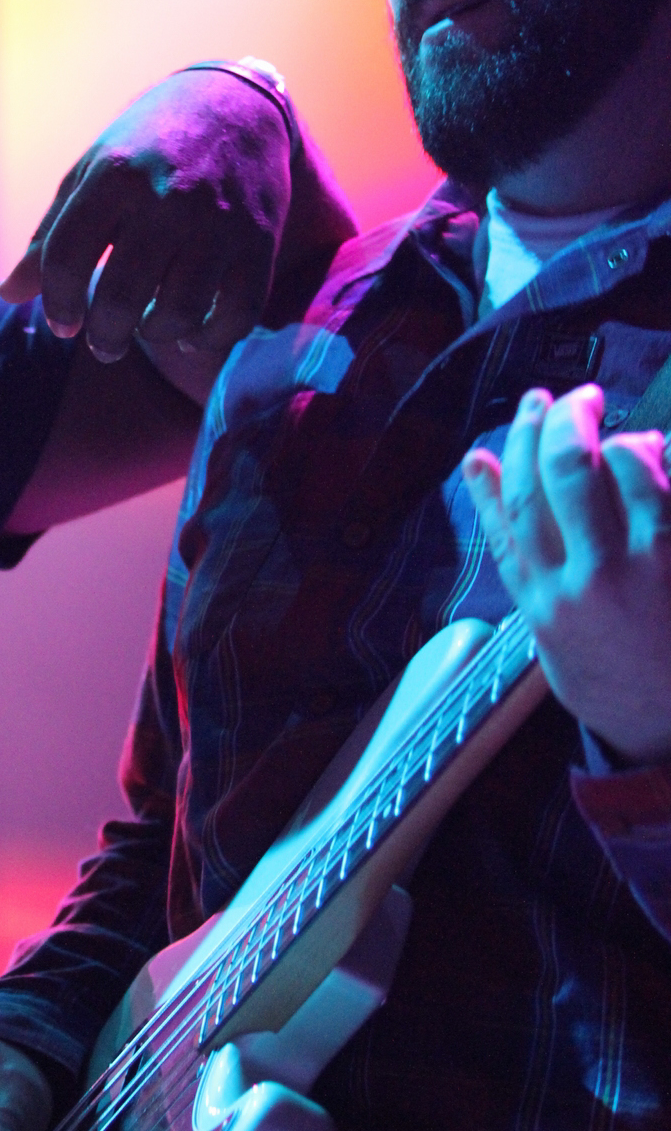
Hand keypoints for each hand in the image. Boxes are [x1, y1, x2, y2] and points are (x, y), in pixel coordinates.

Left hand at [0, 68, 313, 366]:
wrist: (234, 105)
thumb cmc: (146, 147)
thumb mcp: (90, 174)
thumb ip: (51, 235)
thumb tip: (11, 296)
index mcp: (115, 175)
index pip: (68, 257)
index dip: (58, 303)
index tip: (64, 323)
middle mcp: (168, 198)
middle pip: (122, 296)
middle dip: (105, 337)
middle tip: (103, 345)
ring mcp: (218, 222)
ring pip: (180, 313)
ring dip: (155, 337)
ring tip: (146, 330)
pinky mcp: (259, 241)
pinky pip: (238, 314)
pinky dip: (210, 338)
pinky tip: (192, 333)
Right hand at [461, 384, 670, 765]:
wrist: (667, 731)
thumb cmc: (609, 678)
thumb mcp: (547, 631)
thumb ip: (518, 557)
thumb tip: (479, 468)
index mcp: (540, 602)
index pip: (511, 512)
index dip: (510, 454)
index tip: (518, 417)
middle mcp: (581, 584)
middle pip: (558, 476)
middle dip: (560, 423)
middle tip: (571, 399)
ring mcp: (636, 573)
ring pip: (612, 473)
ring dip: (610, 435)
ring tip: (612, 424)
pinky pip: (661, 491)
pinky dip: (652, 460)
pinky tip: (649, 451)